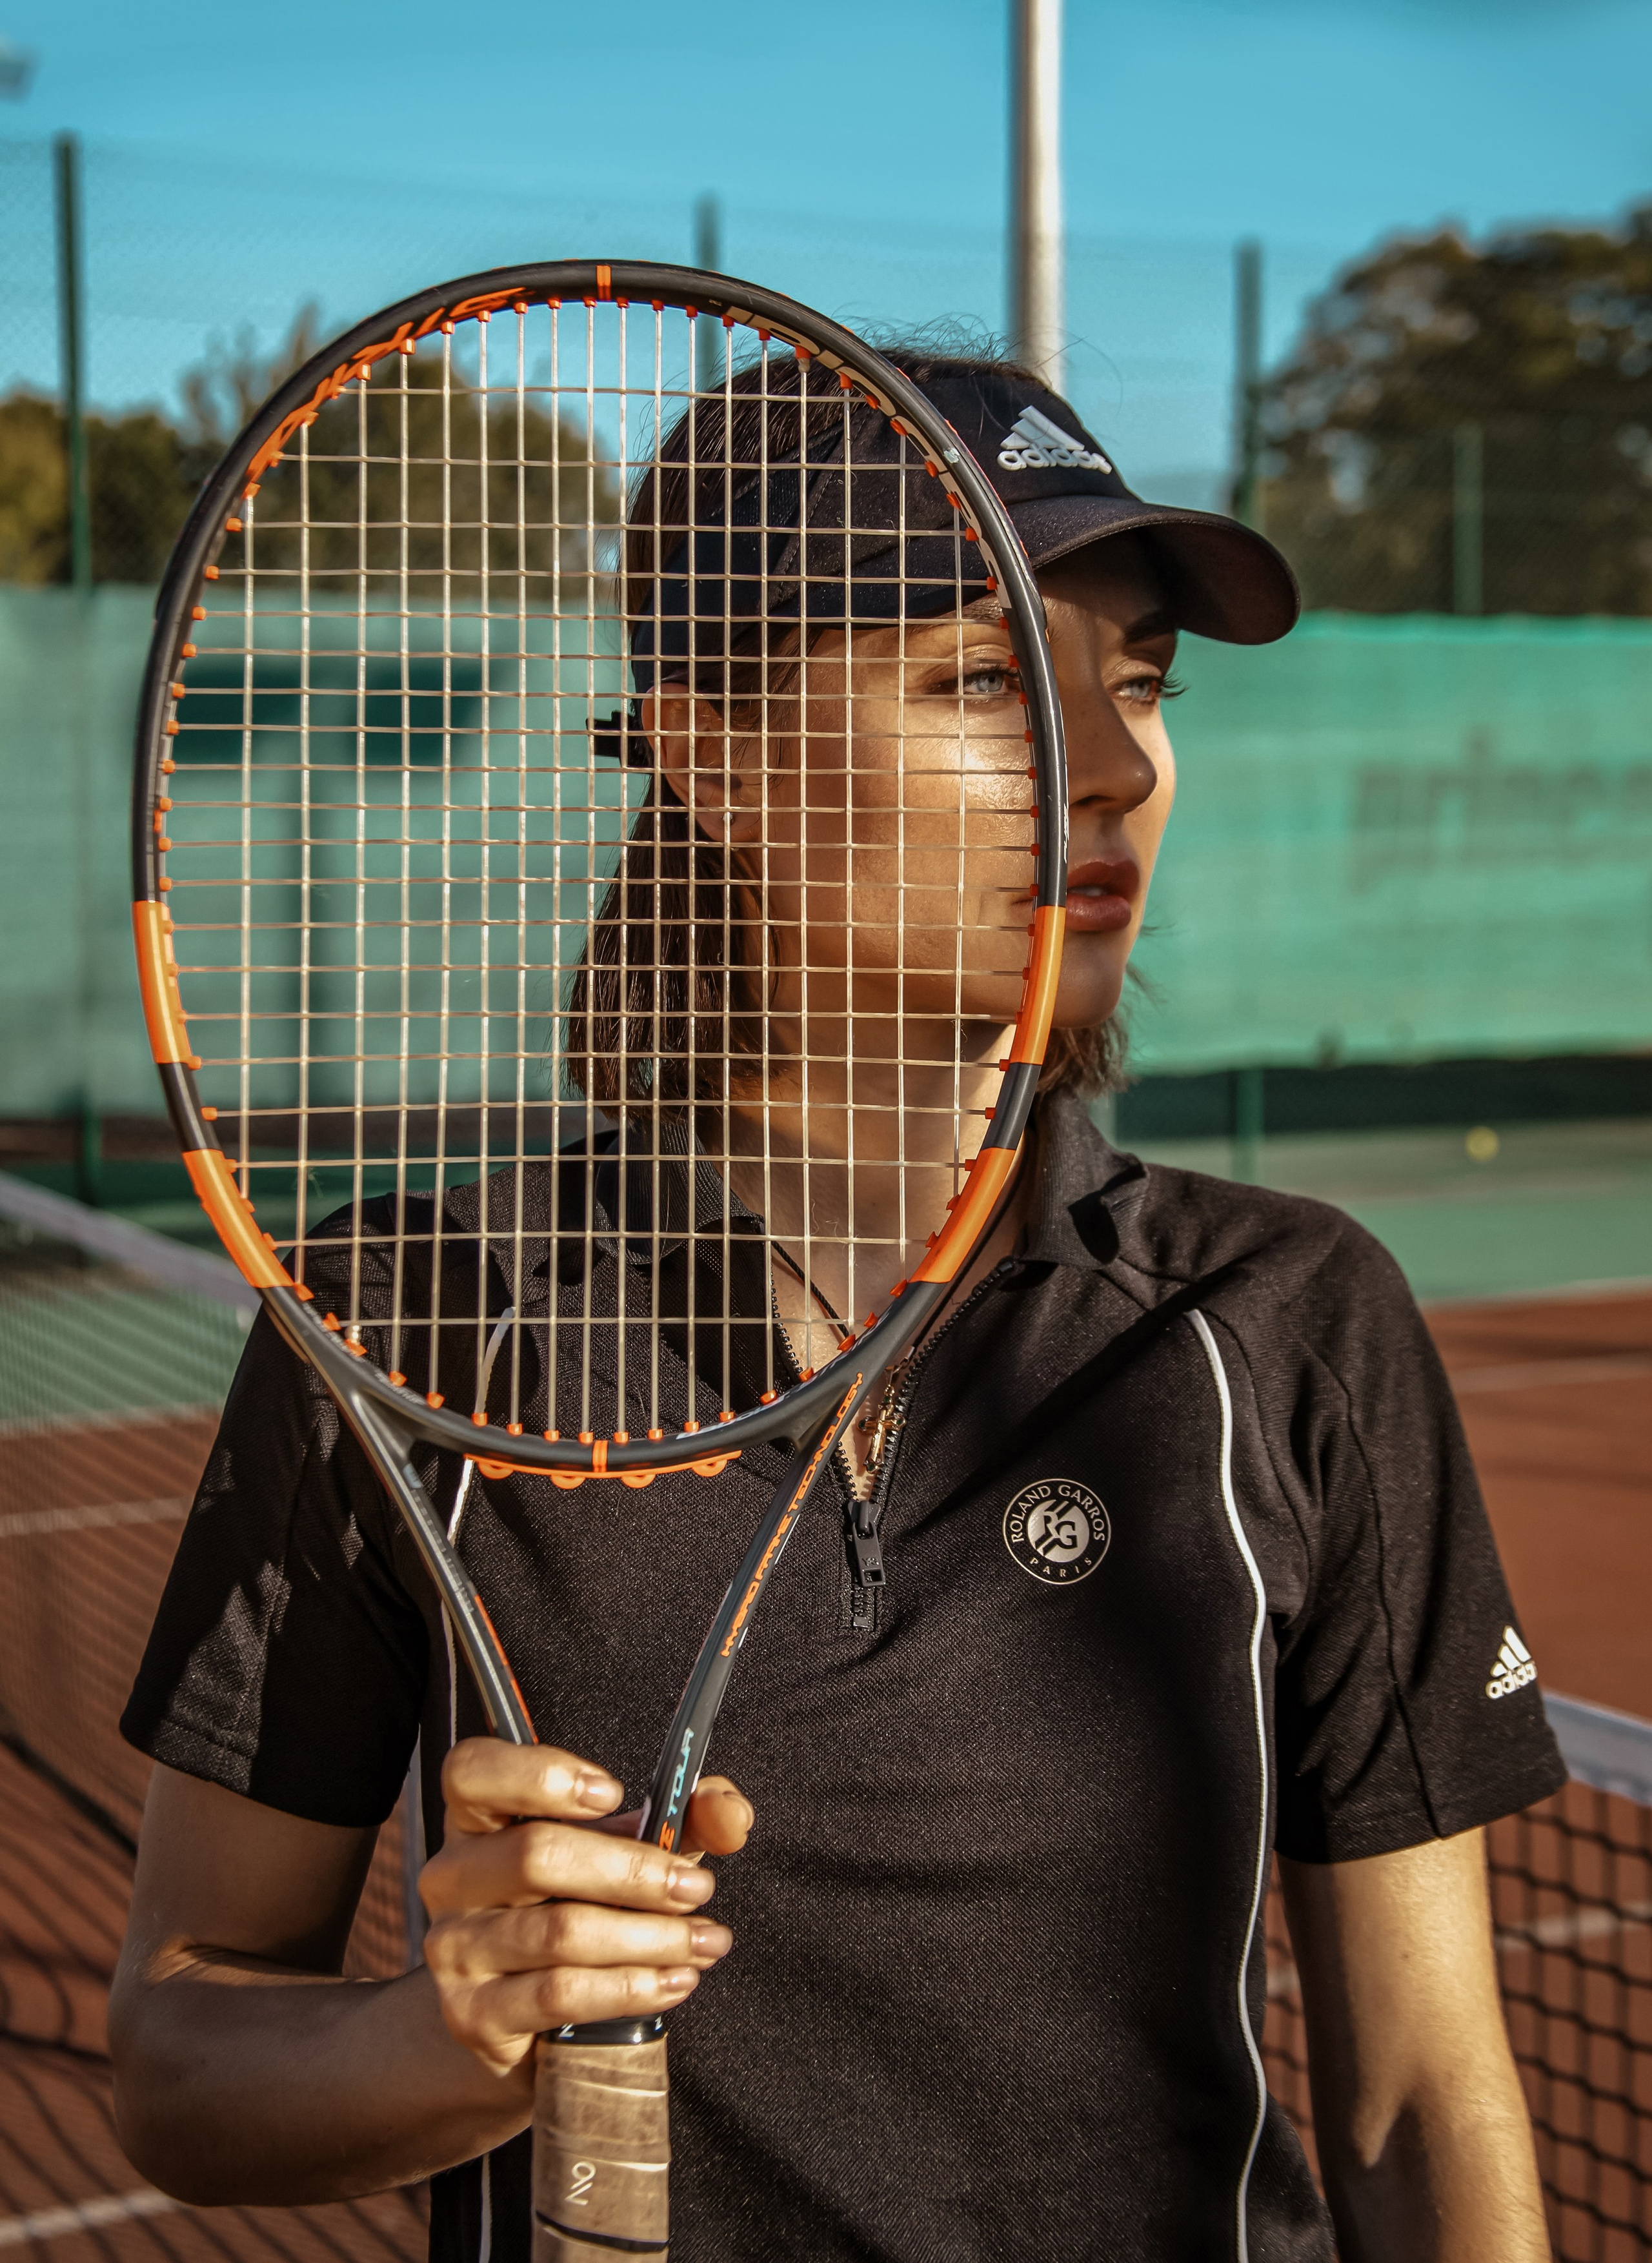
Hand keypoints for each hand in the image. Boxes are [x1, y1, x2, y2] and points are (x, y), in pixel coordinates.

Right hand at [420, 1740, 750, 2080]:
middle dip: (633, 1871)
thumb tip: (729, 1814)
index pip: (473, 1771)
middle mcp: (452, 1876)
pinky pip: (559, 1994)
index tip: (613, 1793)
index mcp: (477, 1817)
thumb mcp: (625, 1851)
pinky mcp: (472, 2014)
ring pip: (559, 1931)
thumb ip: (683, 1819)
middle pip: (536, 1854)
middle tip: (696, 1888)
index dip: (539, 1774)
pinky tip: (674, 1981)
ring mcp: (455, 1948)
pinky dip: (630, 1987)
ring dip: (649, 1937)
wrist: (525, 2020)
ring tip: (705, 1942)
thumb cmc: (576, 1908)